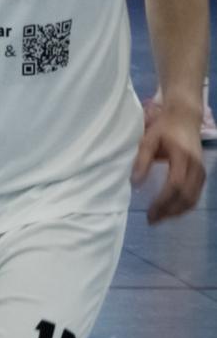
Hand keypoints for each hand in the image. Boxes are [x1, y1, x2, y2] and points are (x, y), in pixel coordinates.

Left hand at [132, 100, 205, 222]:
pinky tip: (171, 210)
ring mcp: (201, 170)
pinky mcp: (202, 174)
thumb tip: (135, 183)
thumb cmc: (164, 128)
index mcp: (182, 156)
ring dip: (177, 211)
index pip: (175, 184)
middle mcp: (195, 166)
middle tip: (152, 220)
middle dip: (169, 211)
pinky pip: (196, 195)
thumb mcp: (148, 140)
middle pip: (186, 196)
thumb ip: (142, 160)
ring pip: (193, 198)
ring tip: (159, 218)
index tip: (150, 211)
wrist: (185, 117)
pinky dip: (184, 206)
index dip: (163, 201)